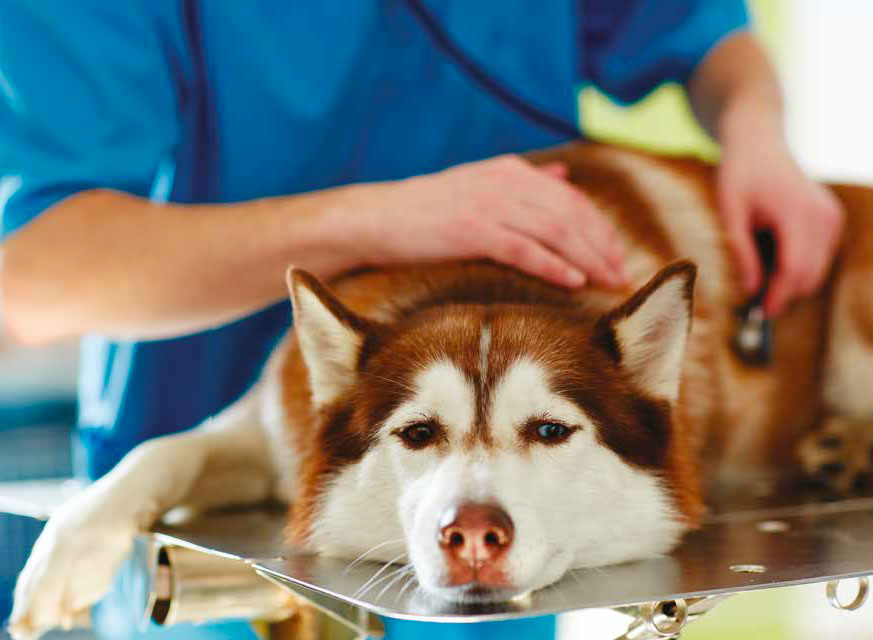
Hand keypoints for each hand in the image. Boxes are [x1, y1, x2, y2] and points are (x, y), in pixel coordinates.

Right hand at [337, 155, 628, 288]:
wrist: (377, 219)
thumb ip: (524, 181)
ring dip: (588, 259)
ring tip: (609, 282)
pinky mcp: (472, 229)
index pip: (571, 198)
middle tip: (622, 277)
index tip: (618, 256)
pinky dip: (553, 265)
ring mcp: (489, 204)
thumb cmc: (427, 212)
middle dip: (602, 246)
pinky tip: (574, 283)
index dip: (599, 228)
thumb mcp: (479, 185)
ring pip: (555, 231)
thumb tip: (564, 175)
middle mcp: (506, 182)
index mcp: (510, 171)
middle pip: (571, 214)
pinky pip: (523, 249)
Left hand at [717, 108, 843, 315]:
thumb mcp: (729, 214)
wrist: (759, 144)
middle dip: (785, 294)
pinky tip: (774, 259)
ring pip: (818, 269)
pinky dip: (800, 267)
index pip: (794, 268)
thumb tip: (751, 289)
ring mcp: (831, 217)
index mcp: (796, 212)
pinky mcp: (832, 219)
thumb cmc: (739, 176)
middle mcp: (822, 215)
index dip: (779, 295)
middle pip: (810, 274)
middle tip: (757, 306)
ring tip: (761, 279)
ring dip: (792, 282)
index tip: (761, 313)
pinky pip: (820, 257)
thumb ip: (741, 251)